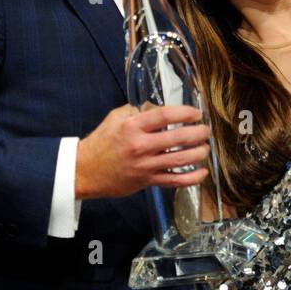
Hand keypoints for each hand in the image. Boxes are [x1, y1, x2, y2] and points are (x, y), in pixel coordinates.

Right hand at [75, 104, 210, 199]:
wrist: (84, 170)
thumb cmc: (101, 142)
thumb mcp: (116, 118)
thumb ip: (139, 111)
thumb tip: (161, 109)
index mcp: (133, 126)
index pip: (165, 115)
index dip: (185, 113)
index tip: (196, 113)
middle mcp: (140, 145)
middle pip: (178, 137)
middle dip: (198, 133)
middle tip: (206, 131)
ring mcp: (145, 165)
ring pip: (180, 159)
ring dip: (199, 153)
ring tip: (205, 148)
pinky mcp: (147, 181)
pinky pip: (174, 180)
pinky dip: (192, 178)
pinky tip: (202, 172)